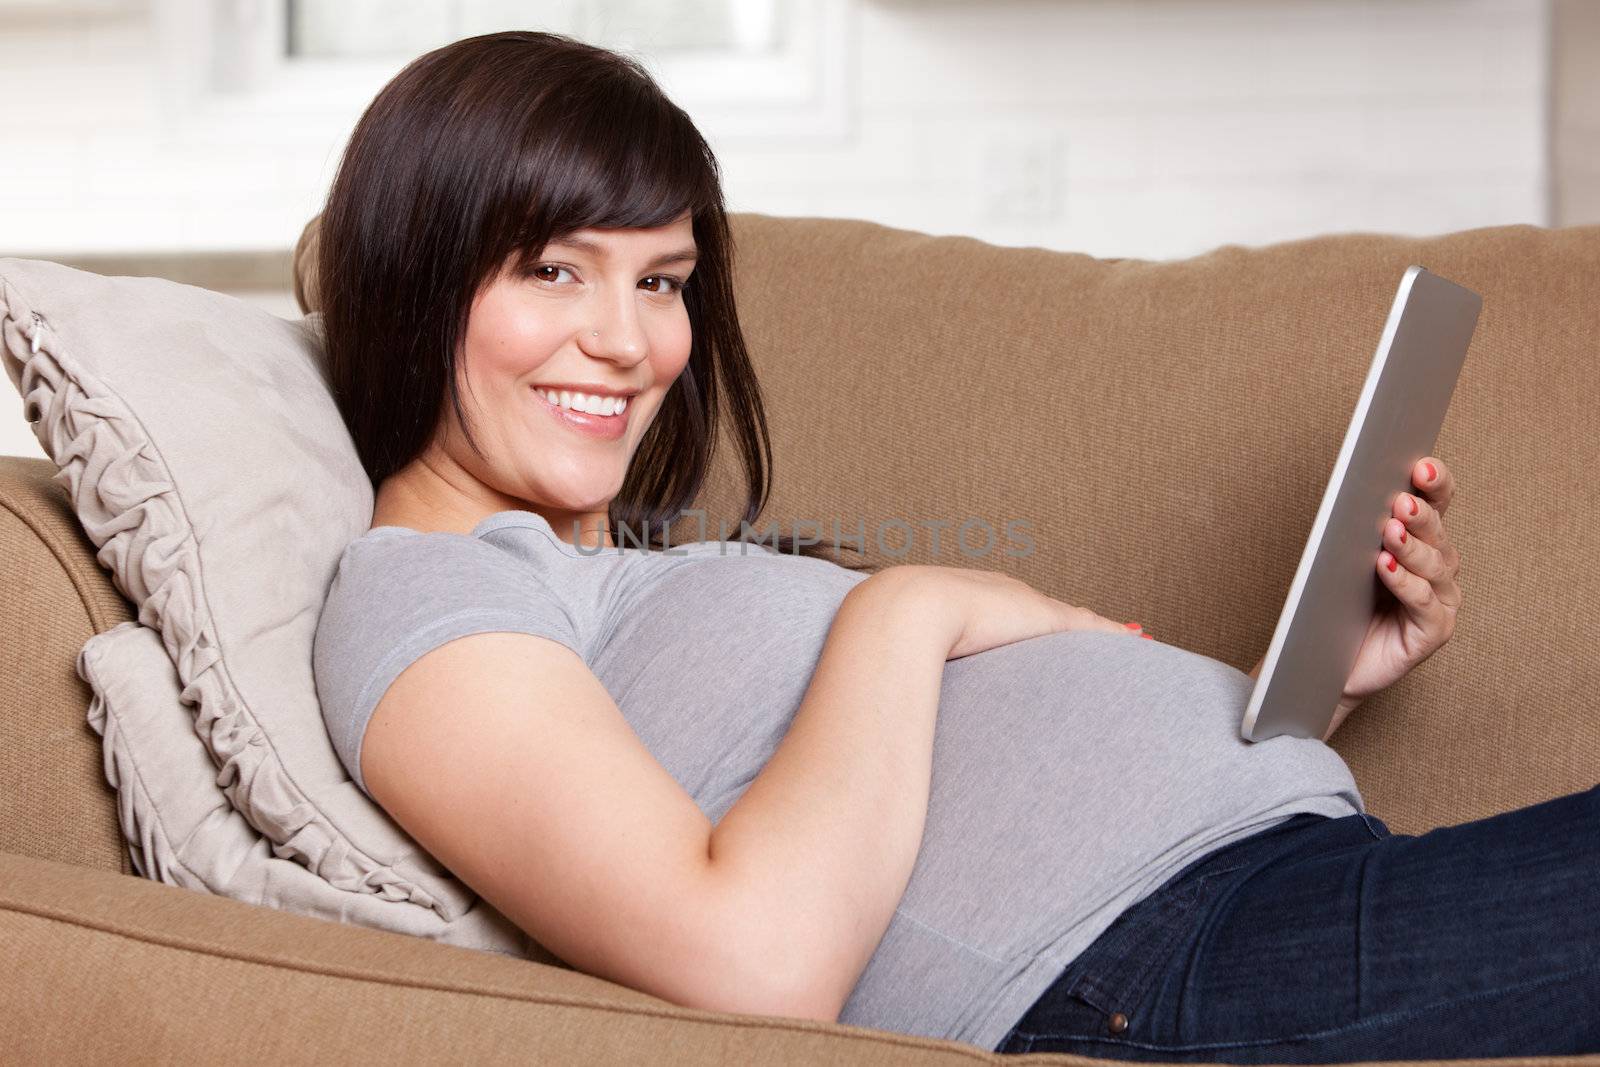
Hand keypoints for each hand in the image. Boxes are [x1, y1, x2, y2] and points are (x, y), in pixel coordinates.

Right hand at [866, 564, 1140, 659]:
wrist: (900, 616)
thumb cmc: (888, 641)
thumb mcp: (898, 659)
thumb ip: (897, 679)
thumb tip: (874, 708)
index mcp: (965, 601)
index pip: (1006, 611)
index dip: (1027, 622)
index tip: (1042, 630)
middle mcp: (998, 595)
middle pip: (1044, 610)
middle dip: (1071, 622)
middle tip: (1100, 631)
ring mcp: (1021, 606)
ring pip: (1071, 619)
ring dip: (1101, 630)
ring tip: (1133, 635)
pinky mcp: (1042, 619)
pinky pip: (1090, 627)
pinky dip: (1115, 635)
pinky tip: (1140, 640)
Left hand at [1327, 455, 1461, 737]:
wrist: (1324, 663)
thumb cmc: (1336, 605)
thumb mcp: (1343, 559)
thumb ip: (1355, 526)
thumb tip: (1353, 487)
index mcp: (1421, 541)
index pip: (1438, 503)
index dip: (1436, 483)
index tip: (1422, 464)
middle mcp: (1439, 568)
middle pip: (1438, 533)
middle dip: (1420, 514)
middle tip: (1400, 500)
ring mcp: (1441, 601)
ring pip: (1434, 566)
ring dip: (1410, 546)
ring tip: (1388, 530)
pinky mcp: (1433, 631)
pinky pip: (1424, 603)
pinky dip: (1404, 583)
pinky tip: (1383, 567)